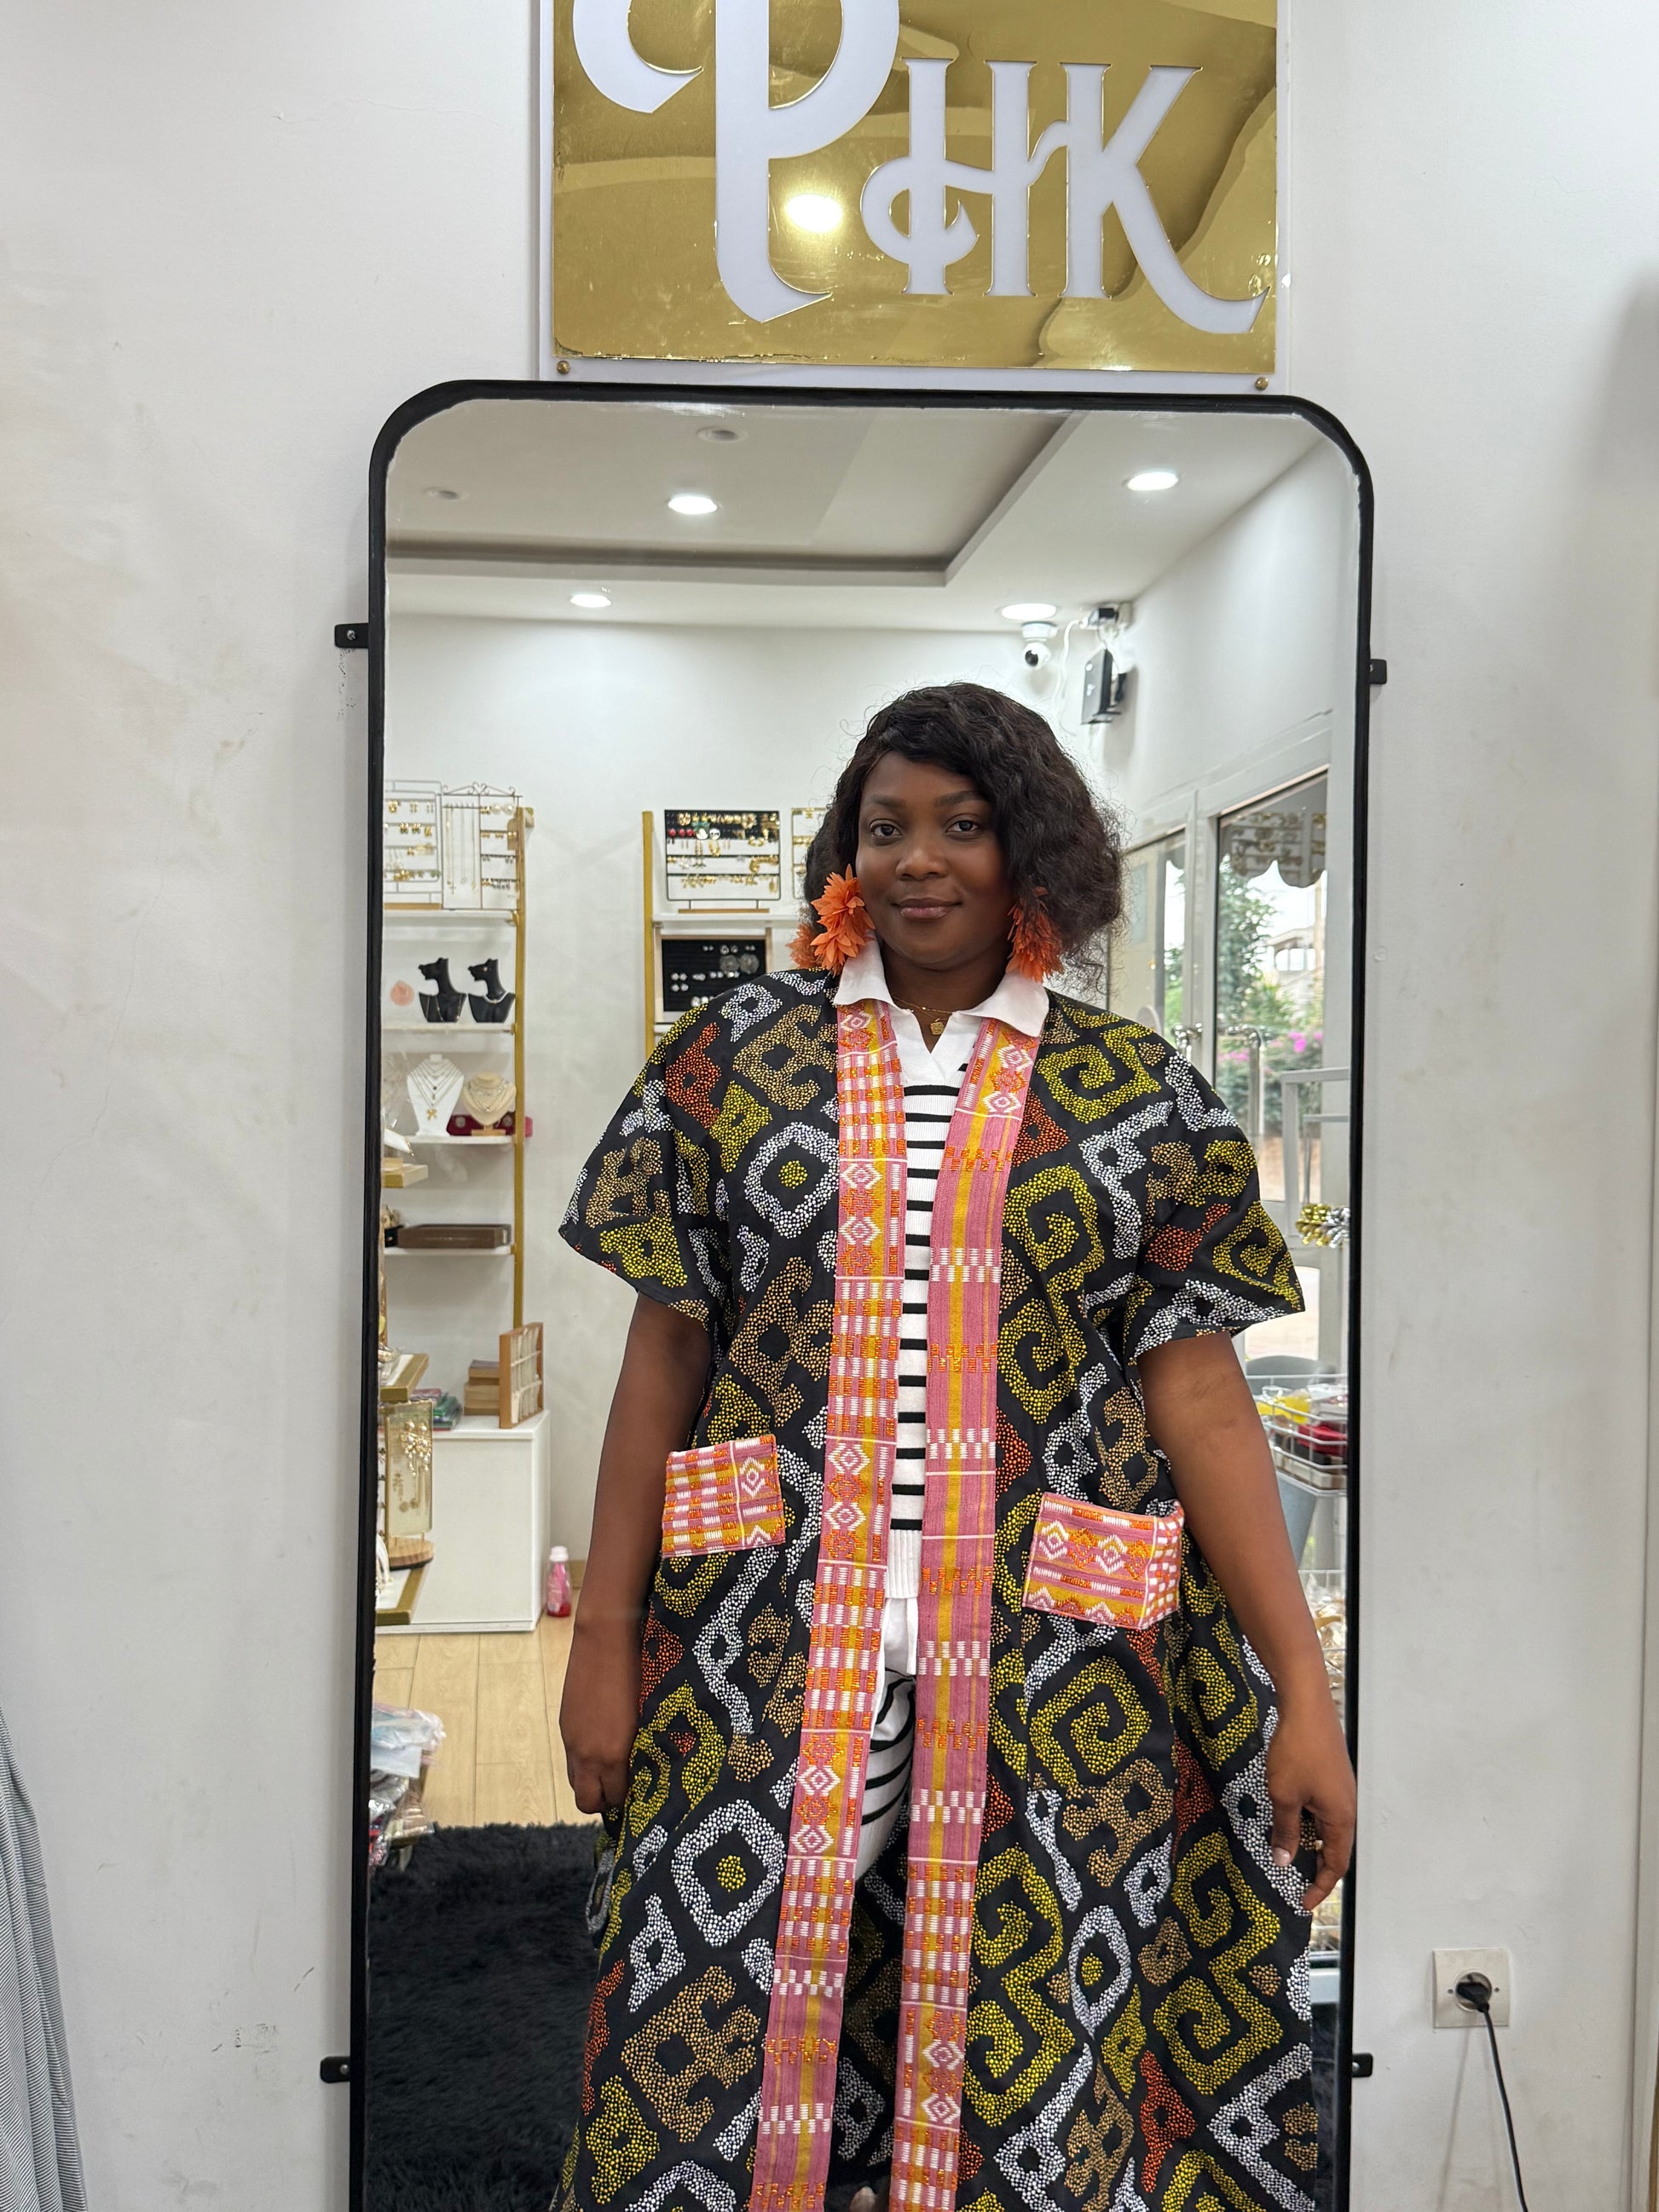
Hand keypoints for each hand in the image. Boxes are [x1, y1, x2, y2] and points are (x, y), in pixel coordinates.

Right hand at [560, 1617, 640, 1815]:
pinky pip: (571, 1758)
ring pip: (574, 1781)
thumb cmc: (637, 1672)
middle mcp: (587, 1753)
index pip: (613, 1798)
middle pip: (586, 1801)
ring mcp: (571, 1739)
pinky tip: (600, 1743)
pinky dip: (583, 1760)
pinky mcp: (565, 1725)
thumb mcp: (644, 1717)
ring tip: (611, 1768)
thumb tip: (641, 1768)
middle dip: (602, 1801)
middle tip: (622, 1788)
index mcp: (612, 1754)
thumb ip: (637, 1748)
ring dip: (590, 1782)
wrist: (605, 1638)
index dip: (626, 1801)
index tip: (638, 1793)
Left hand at [1265, 1681, 1354, 1911]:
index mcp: (1341, 1818)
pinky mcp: (1331, 1775)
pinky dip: (1306, 1819)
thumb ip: (1285, 1831)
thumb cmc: (1297, 1751)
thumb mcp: (1284, 1795)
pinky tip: (1286, 1814)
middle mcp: (1347, 1807)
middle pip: (1334, 1847)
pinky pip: (1321, 1808)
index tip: (1304, 1903)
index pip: (1336, 1865)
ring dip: (1307, 1839)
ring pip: (1326, 1826)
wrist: (1306, 1705)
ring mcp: (1340, 1790)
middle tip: (1291, 1879)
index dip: (1320, 1887)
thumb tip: (1284, 1861)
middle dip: (1314, 1866)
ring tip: (1283, 1848)